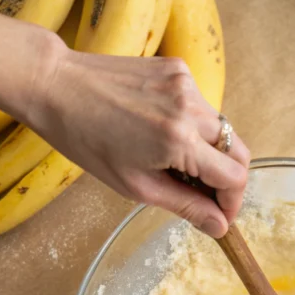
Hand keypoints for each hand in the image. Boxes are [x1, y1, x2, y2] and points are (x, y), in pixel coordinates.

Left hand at [30, 39, 249, 238]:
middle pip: (239, 151)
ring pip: (222, 128)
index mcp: (179, 141)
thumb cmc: (86, 140)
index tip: (219, 215)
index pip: (235, 177)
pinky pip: (202, 105)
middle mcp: (190, 107)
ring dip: (210, 151)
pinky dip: (193, 125)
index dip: (232, 202)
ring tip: (177, 162)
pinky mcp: (178, 68)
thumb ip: (185, 205)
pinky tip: (163, 130)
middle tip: (205, 195)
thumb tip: (218, 226)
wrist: (56, 86)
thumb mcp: (135, 185)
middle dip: (228, 179)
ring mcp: (186, 83)